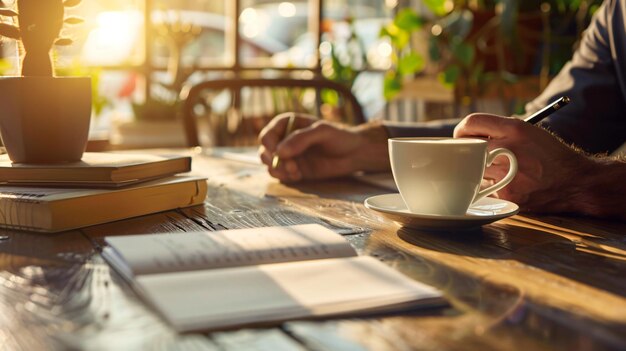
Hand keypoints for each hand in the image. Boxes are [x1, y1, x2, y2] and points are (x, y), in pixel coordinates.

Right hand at [258, 112, 389, 181]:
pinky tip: (299, 176)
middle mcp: (284, 140)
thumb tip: (279, 152)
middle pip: (265, 150)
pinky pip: (280, 175)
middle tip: (290, 166)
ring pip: (270, 164)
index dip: (269, 143)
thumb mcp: (322, 132)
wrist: (353, 154)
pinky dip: (286, 177)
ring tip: (296, 172)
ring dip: (278, 170)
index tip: (277, 153)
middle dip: (273, 160)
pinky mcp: (294, 170)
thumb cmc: (339, 137)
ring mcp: (288, 156)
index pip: (268, 133)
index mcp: (288, 124)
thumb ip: (301, 139)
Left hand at [454, 113, 594, 212]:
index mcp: (514, 129)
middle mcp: (508, 148)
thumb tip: (467, 136)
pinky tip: (504, 185)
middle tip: (468, 156)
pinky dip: (488, 187)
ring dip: (475, 171)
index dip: (462, 131)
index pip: (471, 123)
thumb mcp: (529, 131)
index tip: (461, 137)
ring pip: (472, 170)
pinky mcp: (506, 194)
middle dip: (465, 152)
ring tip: (493, 171)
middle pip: (466, 147)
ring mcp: (506, 173)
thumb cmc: (550, 155)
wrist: (576, 182)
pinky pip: (483, 189)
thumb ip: (500, 130)